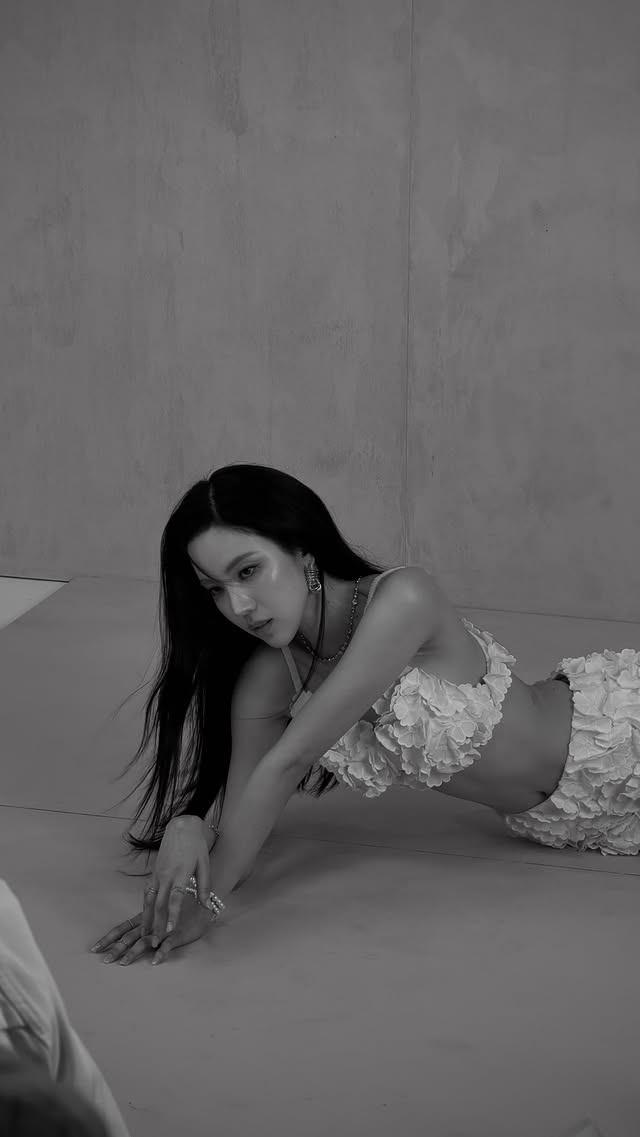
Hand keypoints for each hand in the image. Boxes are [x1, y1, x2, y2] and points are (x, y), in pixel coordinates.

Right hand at [91, 814, 214, 962]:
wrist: (181, 826)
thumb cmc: (196, 845)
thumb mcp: (204, 864)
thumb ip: (204, 887)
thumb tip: (208, 906)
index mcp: (180, 874)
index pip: (174, 899)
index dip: (172, 915)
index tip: (169, 930)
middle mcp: (165, 875)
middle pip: (158, 904)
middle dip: (156, 924)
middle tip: (155, 942)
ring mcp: (157, 874)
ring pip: (148, 900)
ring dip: (146, 918)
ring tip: (144, 934)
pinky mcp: (153, 873)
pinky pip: (147, 892)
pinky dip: (145, 906)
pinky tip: (145, 917)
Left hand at [91, 893, 211, 965]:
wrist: (202, 902)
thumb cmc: (179, 909)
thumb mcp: (159, 915)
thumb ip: (147, 922)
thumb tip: (132, 934)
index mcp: (144, 919)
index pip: (122, 929)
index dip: (108, 938)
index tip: (94, 948)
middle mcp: (150, 925)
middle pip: (129, 937)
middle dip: (115, 949)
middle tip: (104, 961)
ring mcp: (163, 930)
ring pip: (145, 942)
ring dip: (134, 953)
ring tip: (123, 963)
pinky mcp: (177, 935)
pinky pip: (168, 945)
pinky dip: (161, 953)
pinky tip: (154, 961)